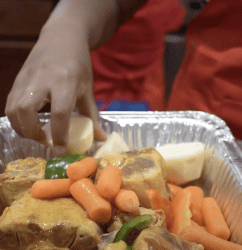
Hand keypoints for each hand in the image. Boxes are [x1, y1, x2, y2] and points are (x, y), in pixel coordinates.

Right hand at [5, 27, 105, 155]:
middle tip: (46, 140)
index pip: (59, 114)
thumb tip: (100, 138)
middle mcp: (42, 80)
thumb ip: (93, 115)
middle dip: (33, 134)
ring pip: (13, 110)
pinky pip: (10, 103)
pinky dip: (17, 118)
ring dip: (22, 128)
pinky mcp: (18, 79)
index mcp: (64, 82)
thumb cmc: (78, 63)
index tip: (61, 151)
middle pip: (26, 113)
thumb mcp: (88, 88)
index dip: (59, 135)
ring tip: (37, 133)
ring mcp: (26, 79)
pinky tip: (29, 121)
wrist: (62, 37)